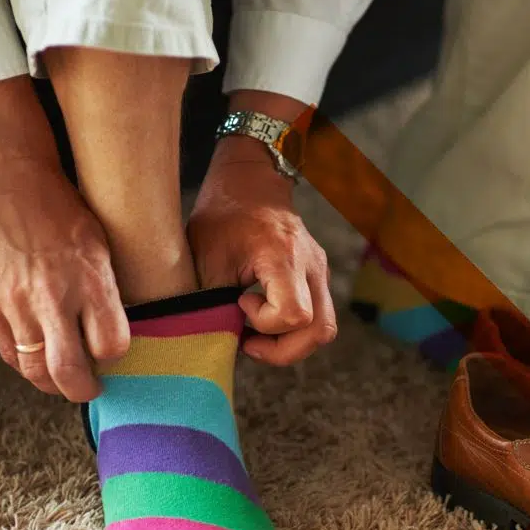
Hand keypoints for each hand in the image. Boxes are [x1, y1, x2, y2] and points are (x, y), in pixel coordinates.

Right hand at [0, 78, 128, 401]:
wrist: (6, 181)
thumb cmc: (62, 210)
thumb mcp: (101, 246)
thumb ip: (106, 293)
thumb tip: (114, 333)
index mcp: (90, 280)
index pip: (112, 345)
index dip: (115, 357)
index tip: (114, 355)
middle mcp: (53, 296)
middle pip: (69, 371)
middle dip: (82, 390)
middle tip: (90, 388)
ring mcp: (15, 303)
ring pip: (34, 370)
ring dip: (51, 382)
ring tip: (62, 376)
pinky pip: (8, 353)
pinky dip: (24, 363)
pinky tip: (36, 357)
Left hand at [187, 121, 335, 365]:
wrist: (251, 180)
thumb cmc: (223, 214)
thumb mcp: (205, 257)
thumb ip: (212, 301)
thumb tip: (213, 341)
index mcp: (283, 255)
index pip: (294, 314)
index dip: (265, 323)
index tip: (239, 302)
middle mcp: (311, 266)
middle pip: (320, 330)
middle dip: (283, 349)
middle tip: (249, 342)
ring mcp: (320, 272)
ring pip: (324, 328)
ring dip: (291, 344)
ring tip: (256, 335)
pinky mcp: (318, 278)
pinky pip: (318, 317)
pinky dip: (293, 330)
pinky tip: (264, 320)